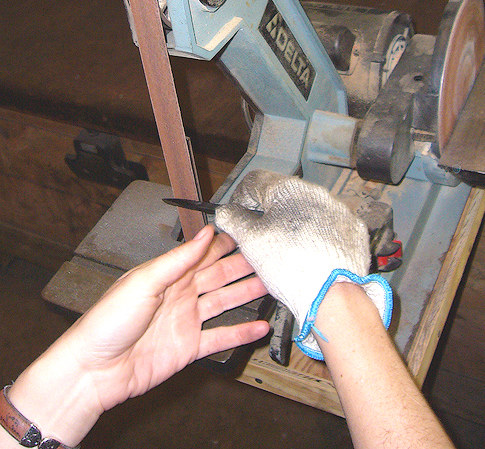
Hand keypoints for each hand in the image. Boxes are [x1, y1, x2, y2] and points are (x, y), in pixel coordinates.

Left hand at [8, 225, 268, 446]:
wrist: (94, 370)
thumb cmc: (108, 321)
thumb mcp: (145, 281)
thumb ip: (179, 259)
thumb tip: (204, 233)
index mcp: (169, 274)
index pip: (203, 253)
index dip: (225, 243)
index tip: (248, 234)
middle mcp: (181, 294)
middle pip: (219, 275)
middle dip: (243, 266)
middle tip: (267, 257)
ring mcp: (187, 320)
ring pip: (224, 302)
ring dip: (246, 294)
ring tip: (271, 286)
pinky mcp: (189, 346)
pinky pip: (221, 336)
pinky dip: (241, 332)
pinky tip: (259, 327)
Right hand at [215, 170, 391, 359]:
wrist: (332, 292)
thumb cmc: (291, 266)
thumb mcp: (250, 241)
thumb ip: (233, 219)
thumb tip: (226, 212)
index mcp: (287, 188)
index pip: (255, 181)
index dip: (241, 199)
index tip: (239, 216)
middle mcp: (315, 192)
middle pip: (282, 194)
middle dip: (269, 213)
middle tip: (261, 238)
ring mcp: (337, 209)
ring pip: (306, 209)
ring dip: (293, 224)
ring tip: (286, 250)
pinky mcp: (351, 227)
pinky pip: (328, 225)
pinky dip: (317, 236)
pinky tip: (309, 254)